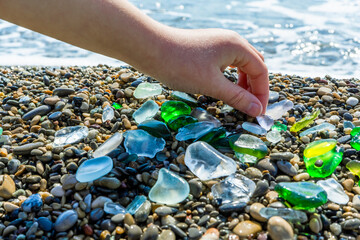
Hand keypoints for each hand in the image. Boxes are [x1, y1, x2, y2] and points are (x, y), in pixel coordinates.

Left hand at [142, 28, 268, 116]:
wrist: (151, 49)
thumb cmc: (181, 66)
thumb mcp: (212, 85)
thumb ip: (237, 97)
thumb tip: (257, 111)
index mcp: (237, 46)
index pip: (261, 70)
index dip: (262, 93)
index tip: (258, 113)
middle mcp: (231, 41)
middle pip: (254, 65)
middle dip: (255, 87)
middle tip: (251, 107)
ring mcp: (219, 42)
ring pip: (242, 63)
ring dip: (244, 82)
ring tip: (239, 99)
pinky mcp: (208, 46)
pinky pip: (228, 62)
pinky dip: (232, 76)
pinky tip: (224, 87)